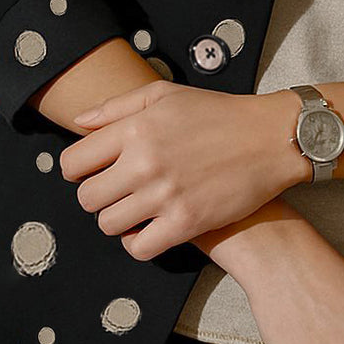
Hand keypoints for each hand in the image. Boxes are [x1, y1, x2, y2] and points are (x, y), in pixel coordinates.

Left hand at [58, 79, 308, 259]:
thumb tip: (79, 122)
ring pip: (108, 225)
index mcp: (135, 128)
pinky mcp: (186, 222)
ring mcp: (165, 195)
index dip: (77, 170)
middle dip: (98, 196)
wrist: (271, 138)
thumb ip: (117, 106)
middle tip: (119, 191)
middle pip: (87, 198)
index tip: (92, 172)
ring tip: (137, 208)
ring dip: (118, 219)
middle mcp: (144, 162)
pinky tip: (150, 228)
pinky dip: (138, 242)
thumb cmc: (219, 114)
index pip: (73, 163)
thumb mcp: (166, 95)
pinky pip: (138, 248)